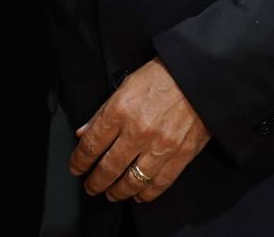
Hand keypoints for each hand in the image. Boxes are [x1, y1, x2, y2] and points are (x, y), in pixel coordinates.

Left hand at [68, 59, 209, 203]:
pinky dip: (146, 194)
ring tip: (111, 194)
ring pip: (132, 181)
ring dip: (117, 192)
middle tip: (90, 186)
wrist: (197, 78)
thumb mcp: (125, 85)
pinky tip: (138, 195)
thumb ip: (103, 112)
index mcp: (120, 111)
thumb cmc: (162, 77)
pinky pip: (159, 183)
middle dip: (95, 182)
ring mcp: (160, 146)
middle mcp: (138, 131)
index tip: (76, 168)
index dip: (79, 161)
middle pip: (108, 168)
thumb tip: (84, 133)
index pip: (91, 145)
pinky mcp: (180, 156)